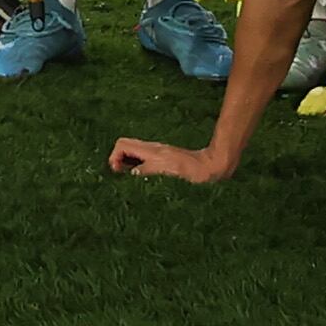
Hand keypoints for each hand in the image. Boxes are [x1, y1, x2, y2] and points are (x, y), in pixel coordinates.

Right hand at [107, 136, 232, 184]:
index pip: (122, 144)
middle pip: (125, 147)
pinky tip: (143, 181)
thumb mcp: (169, 171)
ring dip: (126, 164)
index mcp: (151, 150)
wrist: (211, 166)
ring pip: (133, 154)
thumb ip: (148, 169)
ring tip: (129, 181)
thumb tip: (130, 173)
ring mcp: (158, 155)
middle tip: (120, 177)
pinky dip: (137, 168)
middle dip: (117, 159)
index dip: (114, 156)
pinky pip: (143, 161)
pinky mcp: (164, 161)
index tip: (116, 172)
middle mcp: (152, 150)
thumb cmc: (193, 170)